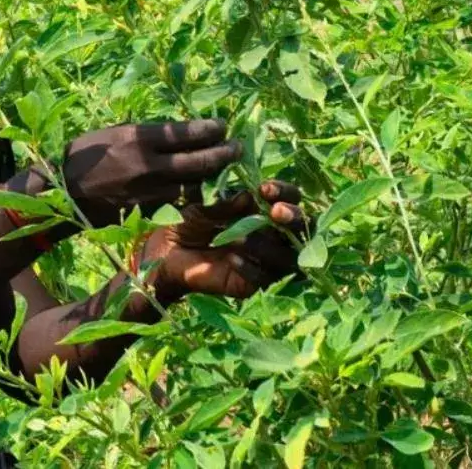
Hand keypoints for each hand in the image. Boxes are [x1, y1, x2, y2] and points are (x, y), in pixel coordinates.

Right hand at [62, 119, 242, 225]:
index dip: (212, 129)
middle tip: (237, 148)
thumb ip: (147, 134)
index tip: (223, 127)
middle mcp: (149, 164)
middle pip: (200, 160)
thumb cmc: (86, 154)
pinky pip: (177, 199)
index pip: (188, 132)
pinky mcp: (148, 209)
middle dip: (224, 153)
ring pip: (194, 183)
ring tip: (222, 165)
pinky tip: (198, 185)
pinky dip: (190, 192)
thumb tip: (180, 131)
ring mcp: (150, 190)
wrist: (64, 191)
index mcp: (140, 138)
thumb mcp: (115, 133)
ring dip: (211, 174)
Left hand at [140, 181, 306, 303]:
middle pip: (304, 229)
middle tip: (275, 212)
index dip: (284, 193)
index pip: (290, 200)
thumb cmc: (187, 222)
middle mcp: (272, 236)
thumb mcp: (202, 206)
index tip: (265, 188)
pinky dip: (250, 267)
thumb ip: (225, 201)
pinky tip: (231, 259)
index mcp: (264, 212)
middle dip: (294, 217)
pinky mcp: (252, 284)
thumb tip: (249, 196)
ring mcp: (265, 261)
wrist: (166, 252)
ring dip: (269, 245)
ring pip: (289, 257)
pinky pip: (264, 278)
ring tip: (242, 239)